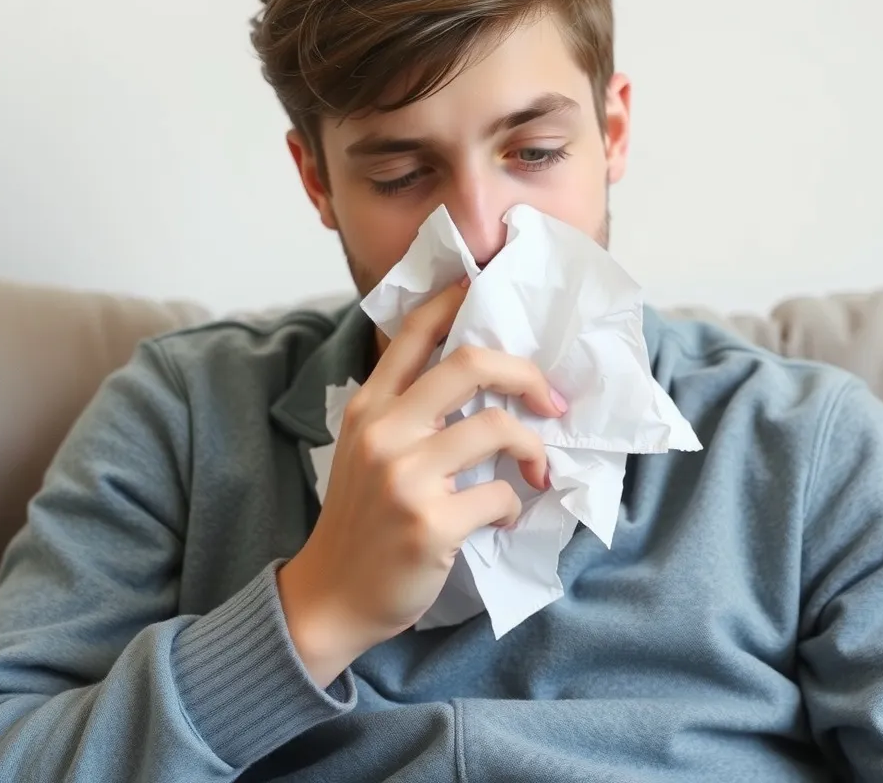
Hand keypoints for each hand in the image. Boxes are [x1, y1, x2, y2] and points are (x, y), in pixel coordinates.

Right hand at [276, 279, 565, 685]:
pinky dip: (515, 505)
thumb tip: (476, 380)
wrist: (331, 596)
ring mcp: (405, 476)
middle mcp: (384, 430)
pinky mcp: (430, 522)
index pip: (414, 335)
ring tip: (537, 470)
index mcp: (368, 406)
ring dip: (533, 448)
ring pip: (496, 427)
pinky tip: (504, 517)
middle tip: (552, 398)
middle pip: (470, 363)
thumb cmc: (360, 519)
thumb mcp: (365, 450)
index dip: (453, 300)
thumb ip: (405, 411)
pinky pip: (501, 495)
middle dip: (525, 373)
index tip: (481, 285)